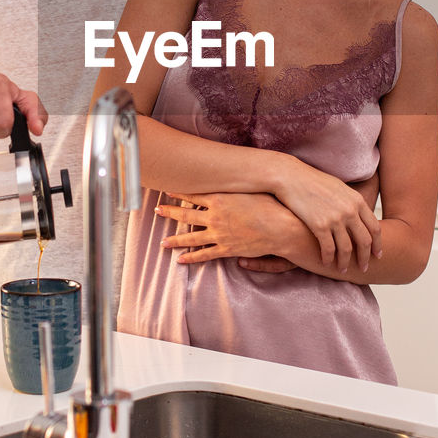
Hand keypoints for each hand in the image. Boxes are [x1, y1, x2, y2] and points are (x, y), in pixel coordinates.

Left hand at [156, 192, 298, 269]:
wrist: (280, 227)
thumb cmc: (269, 205)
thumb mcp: (249, 190)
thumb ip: (234, 186)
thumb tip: (227, 178)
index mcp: (219, 199)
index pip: (193, 195)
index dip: (179, 193)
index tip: (168, 191)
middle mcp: (215, 217)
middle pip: (186, 214)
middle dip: (170, 212)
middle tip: (157, 210)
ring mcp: (218, 234)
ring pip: (191, 237)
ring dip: (175, 239)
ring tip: (163, 242)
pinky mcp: (226, 249)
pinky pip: (204, 254)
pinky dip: (192, 257)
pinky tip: (180, 259)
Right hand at [274, 157, 380, 273]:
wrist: (291, 177)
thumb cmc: (312, 180)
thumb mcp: (338, 187)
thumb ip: (350, 202)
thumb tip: (358, 214)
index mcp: (357, 200)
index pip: (375, 227)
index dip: (377, 244)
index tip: (377, 254)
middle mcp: (350, 210)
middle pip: (364, 241)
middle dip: (365, 257)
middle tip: (364, 267)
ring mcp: (335, 219)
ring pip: (347, 249)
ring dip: (346, 262)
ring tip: (343, 269)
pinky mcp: (319, 225)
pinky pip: (328, 249)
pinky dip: (328, 259)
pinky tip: (326, 263)